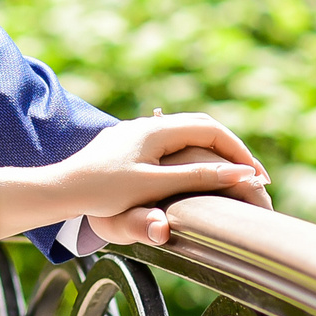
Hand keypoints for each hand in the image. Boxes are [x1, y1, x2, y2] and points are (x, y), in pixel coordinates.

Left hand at [72, 113, 271, 248]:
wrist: (58, 189)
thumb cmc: (102, 190)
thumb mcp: (154, 185)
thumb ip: (197, 177)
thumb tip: (240, 174)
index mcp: (156, 130)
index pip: (212, 129)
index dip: (239, 152)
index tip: (258, 177)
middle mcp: (148, 125)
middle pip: (202, 128)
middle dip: (231, 151)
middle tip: (254, 177)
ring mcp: (137, 135)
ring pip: (186, 136)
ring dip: (212, 153)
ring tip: (234, 177)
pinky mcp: (129, 147)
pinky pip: (171, 146)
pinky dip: (193, 158)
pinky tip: (198, 174)